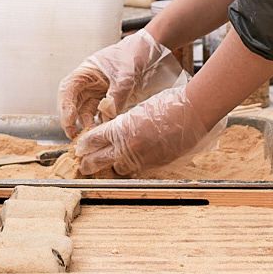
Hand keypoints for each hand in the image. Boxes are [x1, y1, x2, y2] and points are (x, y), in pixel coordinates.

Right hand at [58, 26, 177, 136]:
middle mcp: (90, 83)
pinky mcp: (111, 100)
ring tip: (94, 137)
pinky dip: (103, 124)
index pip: (68, 89)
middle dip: (71, 120)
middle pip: (73, 103)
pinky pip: (103, 115)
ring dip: (88, 125)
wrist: (154, 52)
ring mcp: (100, 92)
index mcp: (88, 71)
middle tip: (76, 137)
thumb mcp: (126, 73)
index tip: (68, 121)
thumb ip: (116, 94)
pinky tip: (108, 132)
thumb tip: (108, 114)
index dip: (64, 106)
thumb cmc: (136, 53)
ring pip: (87, 112)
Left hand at [72, 76, 207, 178]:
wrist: (193, 112)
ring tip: (108, 163)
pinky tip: (131, 161)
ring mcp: (142, 158)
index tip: (79, 147)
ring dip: (113, 165)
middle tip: (83, 165)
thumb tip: (116, 132)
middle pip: (99, 160)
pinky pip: (137, 169)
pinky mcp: (155, 164)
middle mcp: (129, 146)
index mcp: (121, 128)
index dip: (84, 145)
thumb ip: (124, 124)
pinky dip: (132, 165)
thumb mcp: (138, 111)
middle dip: (88, 163)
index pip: (93, 140)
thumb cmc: (168, 104)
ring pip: (118, 168)